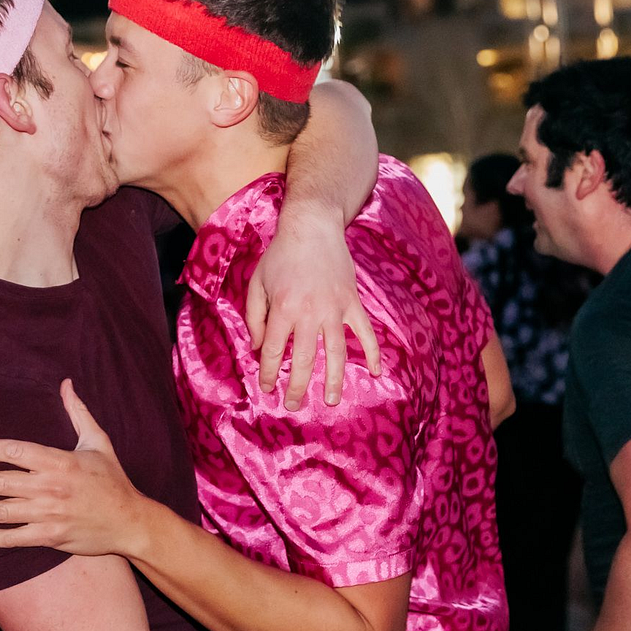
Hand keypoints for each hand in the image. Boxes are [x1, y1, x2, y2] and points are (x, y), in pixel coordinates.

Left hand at [0, 379, 148, 556]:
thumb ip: (78, 412)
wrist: (130, 521)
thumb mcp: (98, 442)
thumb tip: (66, 383)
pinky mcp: (50, 536)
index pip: (14, 451)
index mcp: (59, 461)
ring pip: (0, 511)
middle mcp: (50, 487)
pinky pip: (13, 538)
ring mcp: (49, 513)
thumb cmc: (113, 480)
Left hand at [246, 206, 381, 409]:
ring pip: (336, 352)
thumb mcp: (257, 283)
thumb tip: (257, 349)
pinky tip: (376, 372)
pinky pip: (365, 332)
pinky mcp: (352, 302)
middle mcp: (309, 312)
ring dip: (335, 380)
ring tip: (333, 401)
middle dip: (297, 386)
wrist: (312, 226)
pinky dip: (373, 352)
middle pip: (304, 359)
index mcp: (282, 308)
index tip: (267, 388)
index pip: (273, 351)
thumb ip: (254, 317)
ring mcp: (335, 308)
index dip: (268, 373)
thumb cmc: (280, 255)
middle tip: (293, 405)